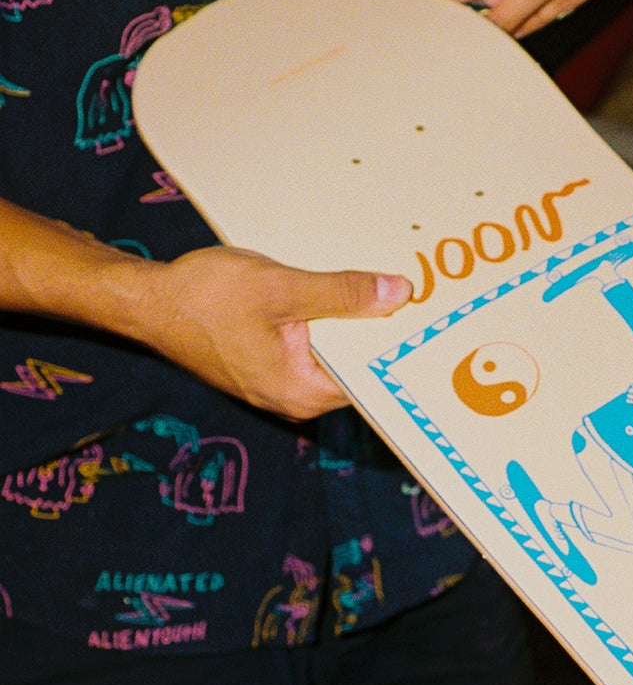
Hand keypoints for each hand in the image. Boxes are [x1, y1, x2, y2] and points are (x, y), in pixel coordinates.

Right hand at [130, 245, 411, 420]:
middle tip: (416, 294)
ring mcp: (280, 381)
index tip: (431, 320)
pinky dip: (328, 320)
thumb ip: (341, 294)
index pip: (370, 380)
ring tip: (387, 287)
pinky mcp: (269, 362)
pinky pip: (313, 345)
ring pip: (334, 353)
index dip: (399, 347)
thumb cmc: (203, 298)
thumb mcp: (281, 288)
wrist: (148, 301)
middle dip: (380, 330)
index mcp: (301, 392)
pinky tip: (343, 291)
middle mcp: (294, 397)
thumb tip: (397, 294)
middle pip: (355, 366)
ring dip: (353, 321)